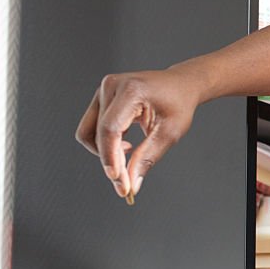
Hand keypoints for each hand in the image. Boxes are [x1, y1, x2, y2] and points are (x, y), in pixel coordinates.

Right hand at [75, 67, 202, 198]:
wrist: (180, 84)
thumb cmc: (179, 104)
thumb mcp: (170, 132)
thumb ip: (148, 157)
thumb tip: (131, 184)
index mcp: (131, 90)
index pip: (110, 128)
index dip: (111, 158)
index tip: (119, 182)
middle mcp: (111, 86)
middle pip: (98, 133)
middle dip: (111, 161)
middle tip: (127, 184)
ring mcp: (103, 90)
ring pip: (89, 132)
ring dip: (106, 152)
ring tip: (131, 154)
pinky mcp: (101, 98)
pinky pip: (93, 127)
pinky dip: (106, 143)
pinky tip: (127, 146)